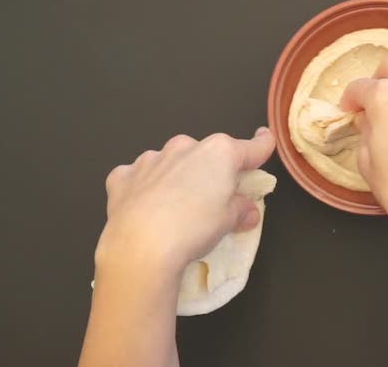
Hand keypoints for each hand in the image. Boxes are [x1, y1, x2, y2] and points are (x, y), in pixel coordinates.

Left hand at [95, 128, 275, 274]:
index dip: (261, 146)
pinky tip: (143, 207)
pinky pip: (138, 177)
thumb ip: (241, 210)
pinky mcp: (122, 176)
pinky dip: (143, 188)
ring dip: (176, 176)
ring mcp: (150, 159)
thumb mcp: (229, 221)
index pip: (250, 147)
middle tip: (213, 196)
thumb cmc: (194, 228)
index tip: (265, 142)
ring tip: (174, 206)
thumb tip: (247, 210)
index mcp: (219, 153)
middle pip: (206, 154)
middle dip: (210, 169)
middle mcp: (185, 147)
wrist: (140, 246)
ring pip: (170, 162)